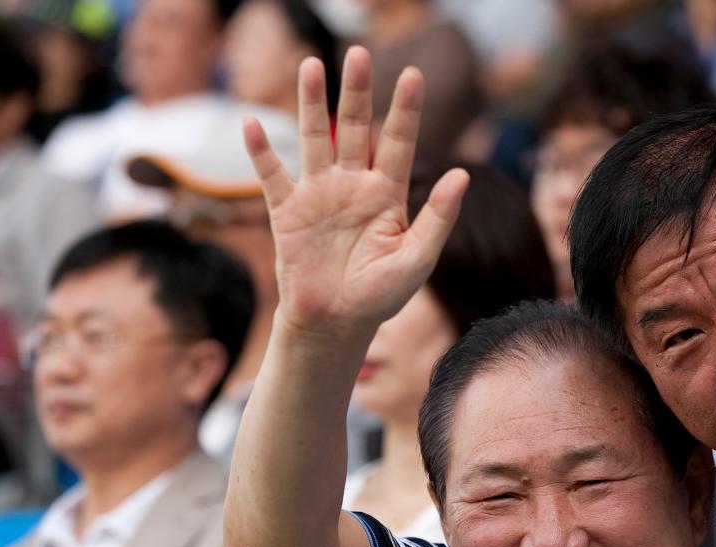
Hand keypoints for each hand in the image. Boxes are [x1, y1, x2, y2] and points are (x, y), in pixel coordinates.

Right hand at [243, 46, 467, 341]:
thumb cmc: (381, 296)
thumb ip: (439, 217)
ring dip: (309, 102)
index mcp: (388, 195)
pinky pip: (272, 176)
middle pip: (355, 128)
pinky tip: (252, 123)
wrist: (337, 324)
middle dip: (356, 92)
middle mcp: (353, 185)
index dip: (405, 109)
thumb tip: (463, 175)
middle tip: (359, 53)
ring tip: (310, 65)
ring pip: (313, 138)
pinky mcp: (287, 211)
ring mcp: (319, 194)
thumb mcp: (419, 258)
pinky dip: (261, 152)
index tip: (413, 75)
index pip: (399, 142)